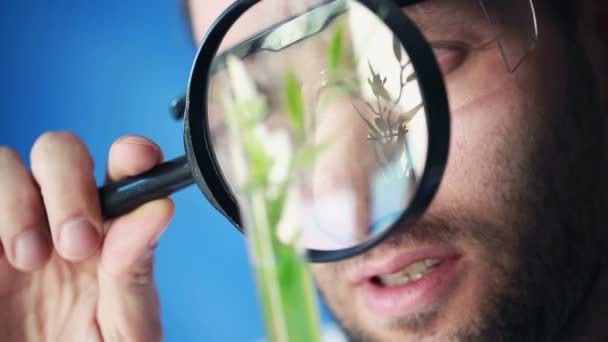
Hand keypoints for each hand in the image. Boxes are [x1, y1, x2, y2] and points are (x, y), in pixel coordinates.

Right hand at [0, 133, 173, 341]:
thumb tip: (158, 209)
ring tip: (29, 260)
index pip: (124, 169)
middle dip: (70, 185)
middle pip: (61, 151)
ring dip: (19, 201)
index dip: (131, 153)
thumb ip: (135, 272)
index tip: (137, 159)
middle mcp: (59, 218)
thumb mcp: (123, 329)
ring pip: (8, 162)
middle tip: (77, 244)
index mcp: (108, 233)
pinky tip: (1, 258)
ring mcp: (11, 226)